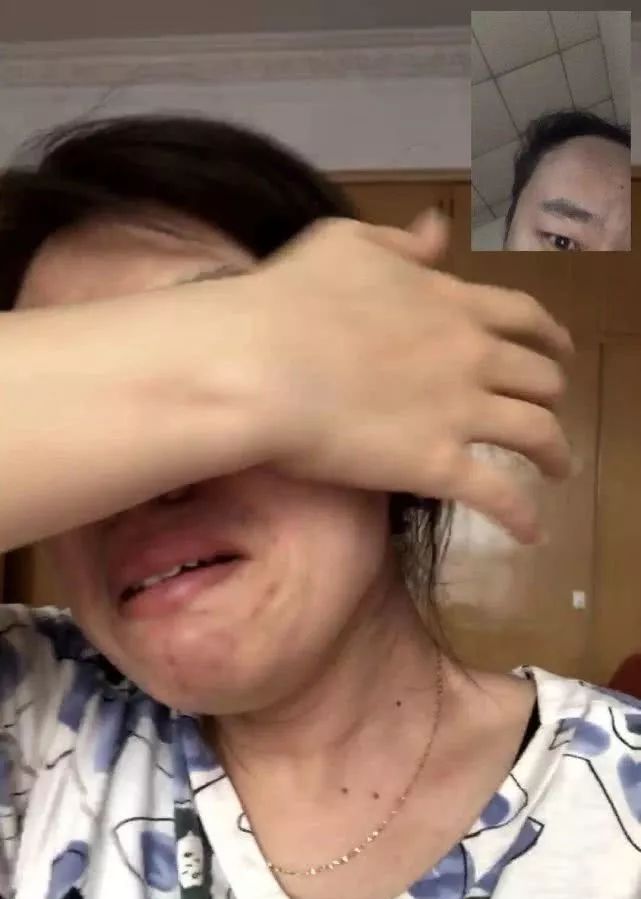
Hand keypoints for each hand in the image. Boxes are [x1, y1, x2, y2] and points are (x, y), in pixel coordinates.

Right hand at [255, 212, 570, 542]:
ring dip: (556, 453)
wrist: (259, 364)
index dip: (550, 337)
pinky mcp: (438, 464)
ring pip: (536, 434)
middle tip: (548, 412)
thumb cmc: (289, 299)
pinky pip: (498, 496)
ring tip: (559, 470)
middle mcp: (471, 355)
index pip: (524, 318)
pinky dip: (522, 516)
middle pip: (539, 377)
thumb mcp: (346, 243)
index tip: (559, 352)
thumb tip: (439, 231)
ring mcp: (460, 412)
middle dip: (552, 395)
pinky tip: (531, 533)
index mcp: (452, 303)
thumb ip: (400, 243)